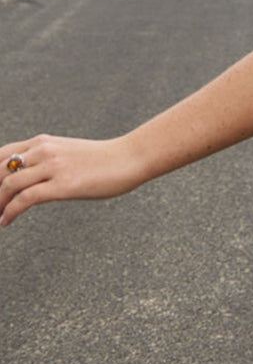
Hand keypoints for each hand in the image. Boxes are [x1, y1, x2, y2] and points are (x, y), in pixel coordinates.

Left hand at [0, 134, 145, 227]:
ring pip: (8, 184)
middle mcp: (44, 150)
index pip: (1, 155)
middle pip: (0, 170)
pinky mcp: (63, 185)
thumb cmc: (104, 159)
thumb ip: (48, 160)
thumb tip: (30, 178)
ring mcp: (53, 167)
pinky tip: (6, 221)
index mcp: (43, 142)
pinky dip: (10, 211)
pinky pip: (25, 198)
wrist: (130, 158)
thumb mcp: (69, 153)